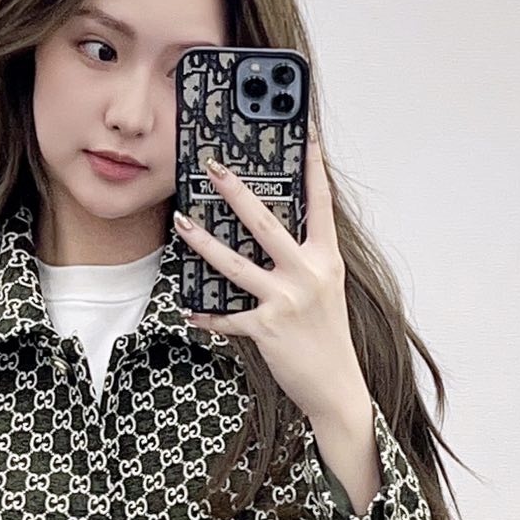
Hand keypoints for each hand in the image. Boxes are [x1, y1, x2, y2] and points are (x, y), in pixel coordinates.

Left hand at [173, 121, 368, 429]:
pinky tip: (191, 311)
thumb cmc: (328, 335)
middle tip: (213, 167)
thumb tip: (270, 234)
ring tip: (183, 222)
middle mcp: (309, 274)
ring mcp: (287, 300)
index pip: (320, 204)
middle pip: (265, 224)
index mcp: (327, 259)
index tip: (306, 134)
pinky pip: (228, 316)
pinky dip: (208, 315)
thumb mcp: (326, 288)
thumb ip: (305, 260)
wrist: (337, 385)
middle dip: (236, 192)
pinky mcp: (267, 328)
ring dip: (204, 243)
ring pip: (235, 264)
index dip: (313, 168)